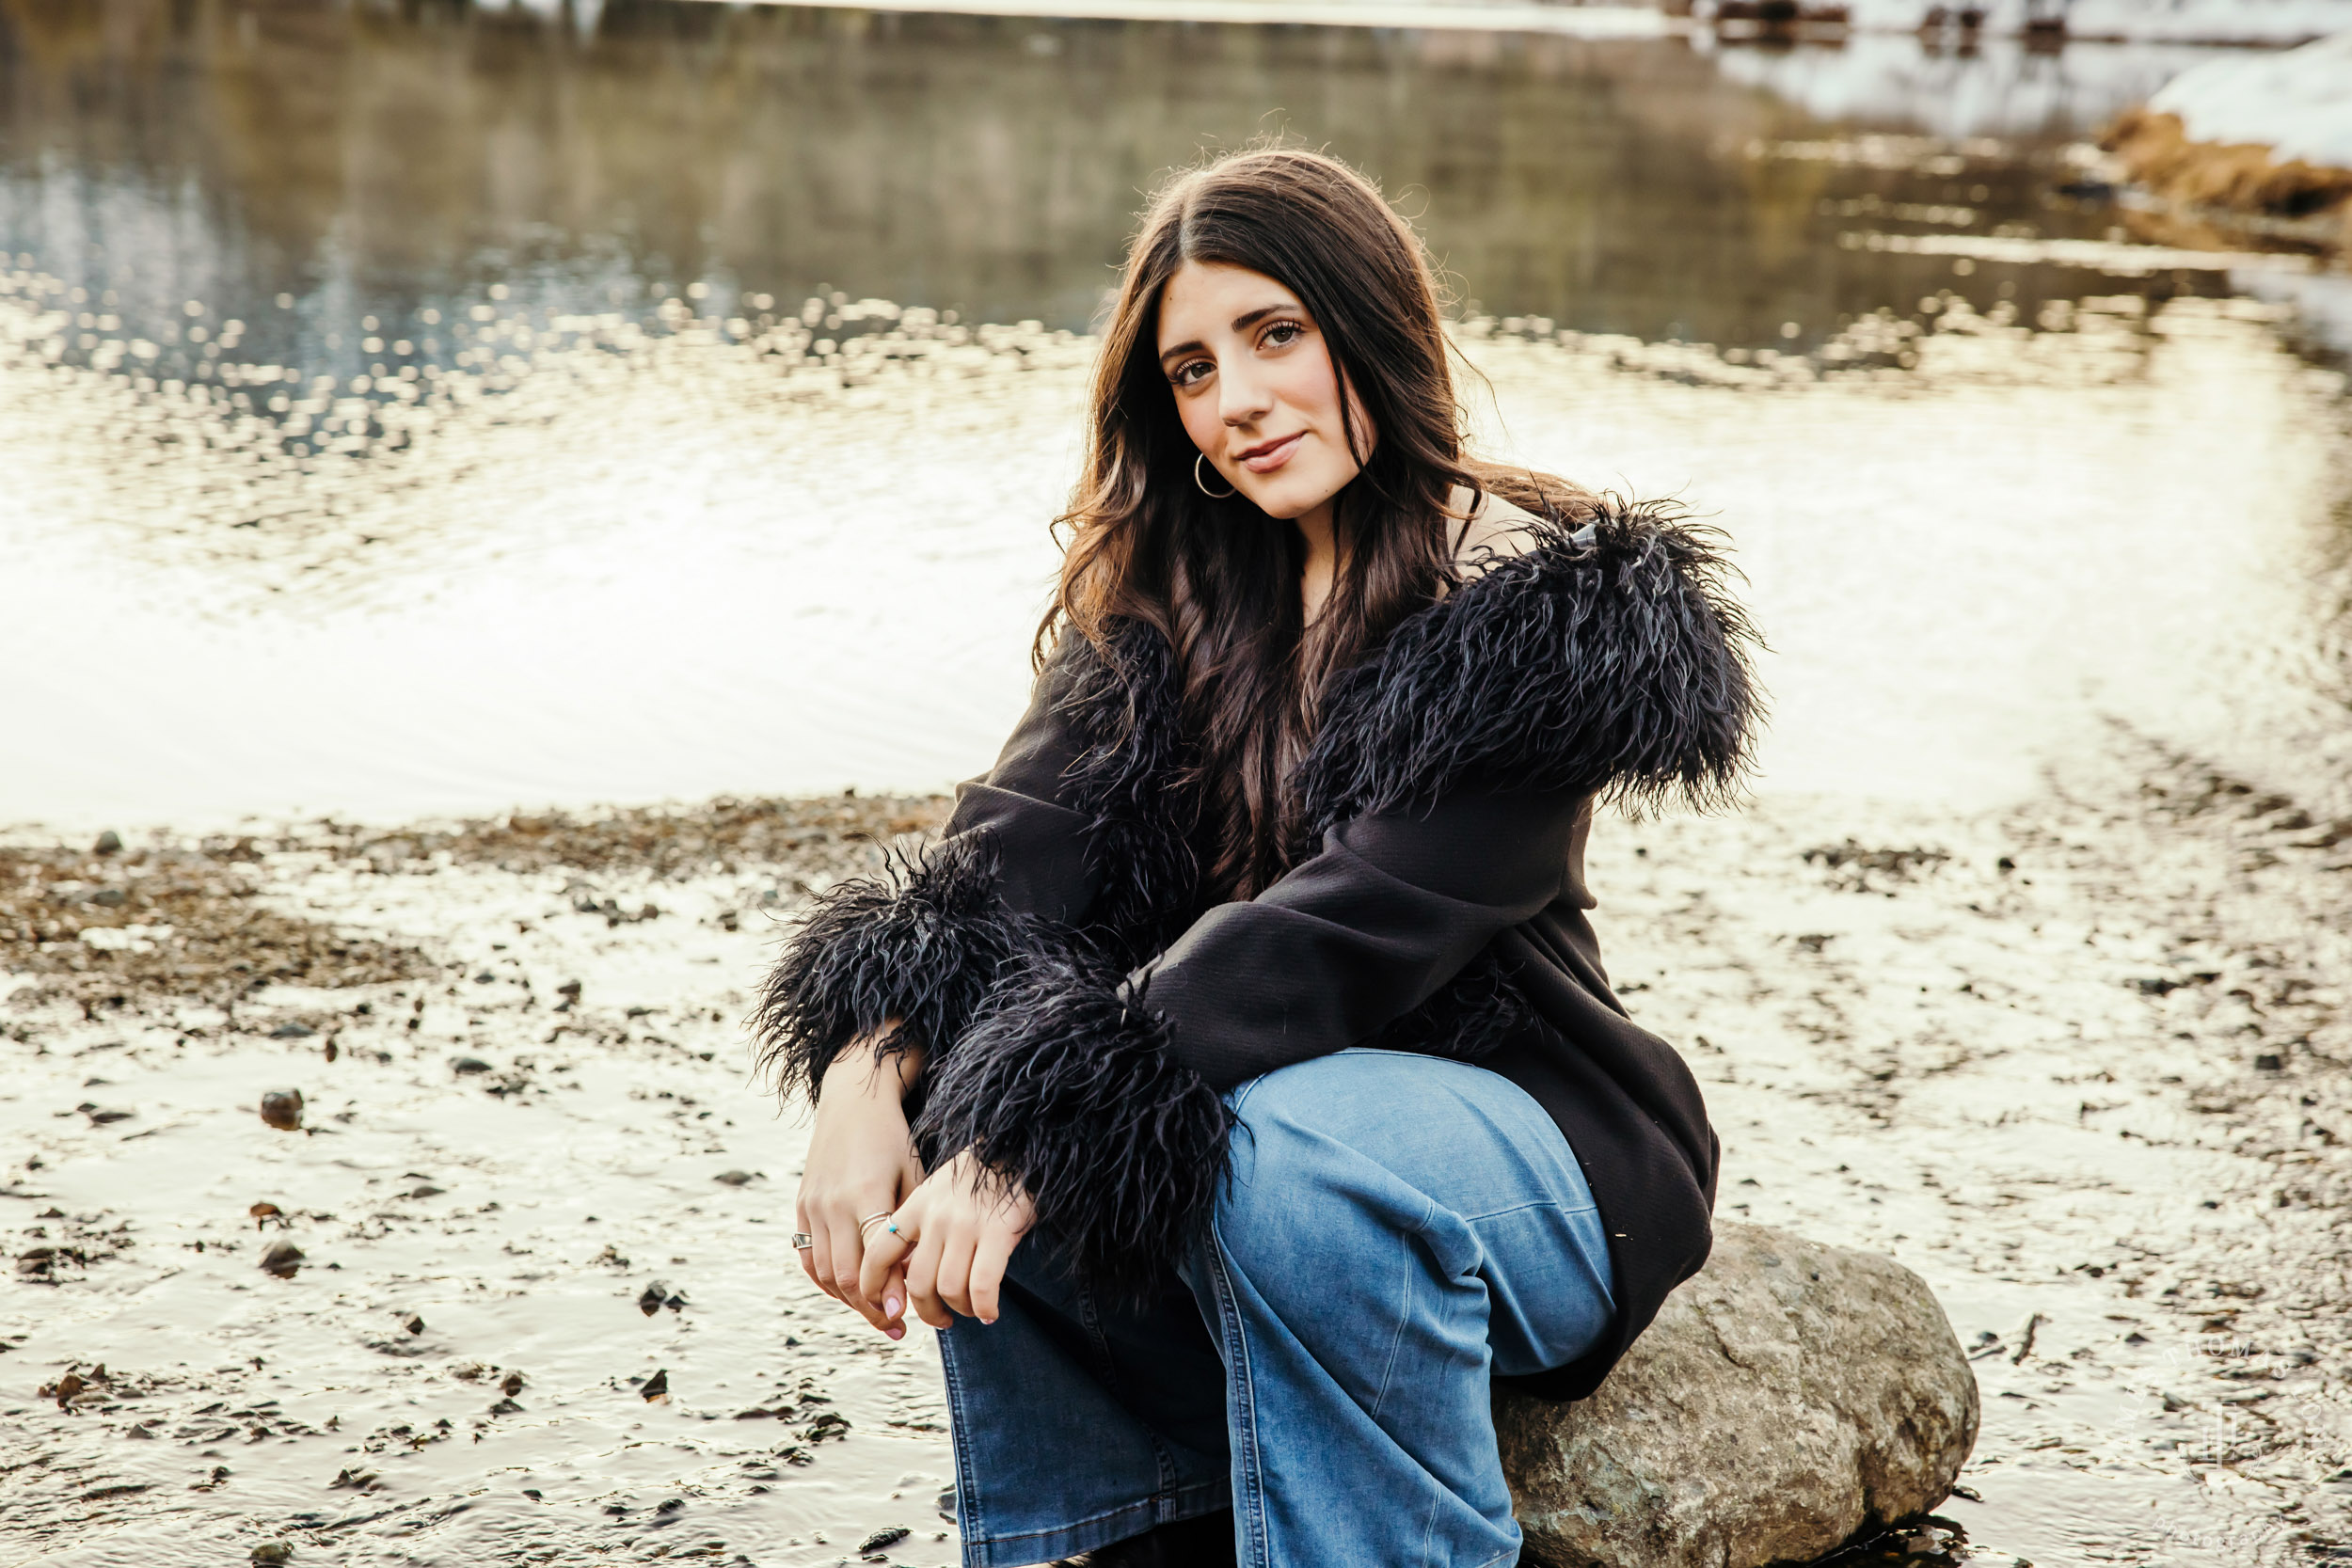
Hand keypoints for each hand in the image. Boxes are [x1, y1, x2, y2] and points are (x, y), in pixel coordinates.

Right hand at [795, 1033, 926, 1339]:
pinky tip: (850, 1293)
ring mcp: (812, 1206)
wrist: (853, 1101)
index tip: (908, 1318)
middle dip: (872, 1308)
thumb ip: (911, 1224)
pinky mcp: (801, 1205)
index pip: (874, 1261)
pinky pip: (808, 1257)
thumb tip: (917, 1276)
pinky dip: (826, 1281)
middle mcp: (833, 1204)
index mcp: (866, 1195)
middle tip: (897, 1326)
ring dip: (850, 1301)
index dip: (890, 1294)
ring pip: (825, 1273)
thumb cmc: (895, 1139)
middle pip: (846, 1276)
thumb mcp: (914, 1175)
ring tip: (878, 1314)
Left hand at [859, 1148, 1035, 1329]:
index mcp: (916, 1206)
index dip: (875, 1287)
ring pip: (949, 1288)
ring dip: (961, 1310)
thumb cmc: (978, 1180)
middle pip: (918, 1283)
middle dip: (928, 1312)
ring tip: (971, 1310)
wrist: (1018, 1149)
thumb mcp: (937, 1193)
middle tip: (942, 1318)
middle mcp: (936, 1217)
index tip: (887, 1308)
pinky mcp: (999, 1232)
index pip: (879, 1252)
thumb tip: (908, 1278)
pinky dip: (985, 1307)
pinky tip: (990, 1311)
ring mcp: (966, 1224)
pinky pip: (982, 1285)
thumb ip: (920, 1229)